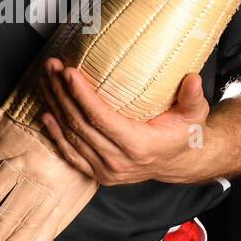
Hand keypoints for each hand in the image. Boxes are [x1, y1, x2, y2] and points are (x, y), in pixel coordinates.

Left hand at [38, 57, 215, 184]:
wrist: (178, 162)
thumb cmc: (184, 134)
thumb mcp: (195, 114)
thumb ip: (193, 96)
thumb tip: (192, 79)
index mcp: (139, 145)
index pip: (100, 118)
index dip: (81, 95)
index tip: (69, 72)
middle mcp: (118, 160)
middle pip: (79, 124)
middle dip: (61, 93)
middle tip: (52, 67)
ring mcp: (105, 170)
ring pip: (71, 136)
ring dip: (55, 106)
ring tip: (46, 80)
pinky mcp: (97, 173)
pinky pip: (70, 153)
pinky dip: (55, 134)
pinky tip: (46, 113)